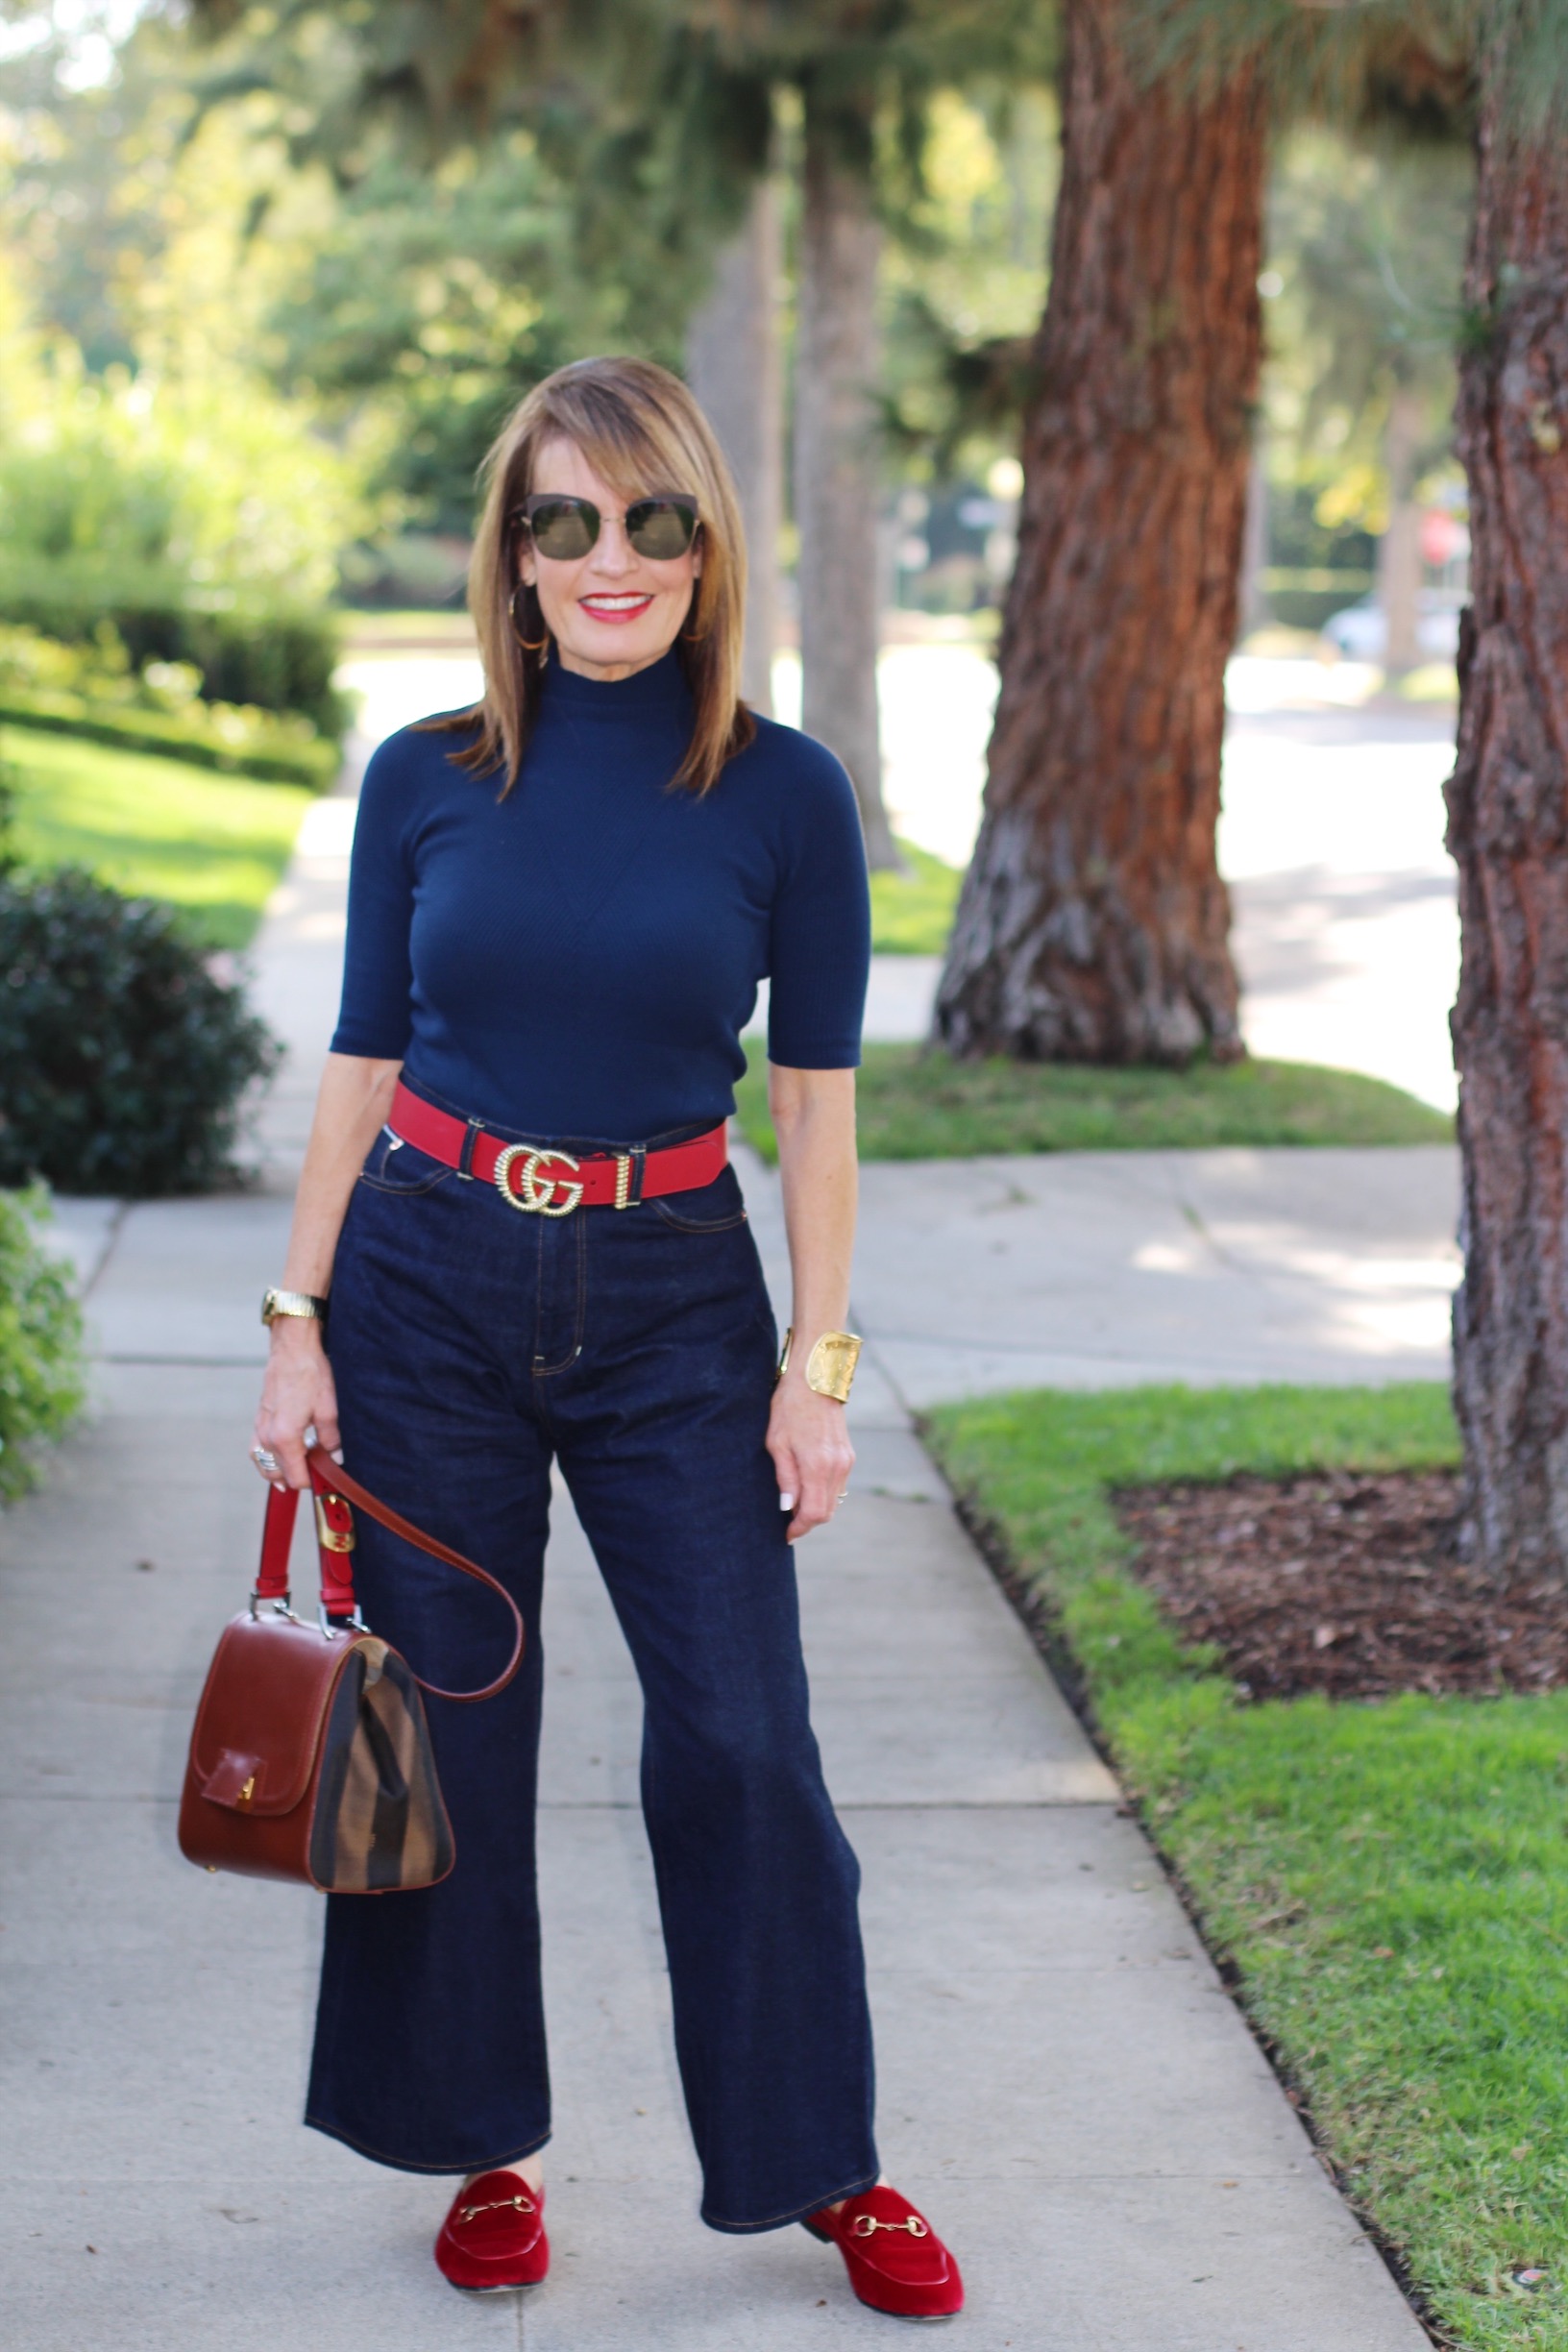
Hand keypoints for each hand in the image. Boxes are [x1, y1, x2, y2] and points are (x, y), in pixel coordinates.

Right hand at [253, 1320, 340, 1488]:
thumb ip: (330, 1440)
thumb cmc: (310, 1374)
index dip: (312, 1481)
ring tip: (302, 1466)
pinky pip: (258, 1451)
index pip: (295, 1477)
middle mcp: (267, 1437)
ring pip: (265, 1465)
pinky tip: (285, 1454)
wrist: (292, 1349)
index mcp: (284, 1437)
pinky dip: (269, 1459)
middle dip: (298, 1477)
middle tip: (318, 1470)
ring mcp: (259, 1428)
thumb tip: (335, 1459)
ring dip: (281, 1471)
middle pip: (278, 1474)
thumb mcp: (328, 1410)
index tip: (326, 1476)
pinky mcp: (259, 1420)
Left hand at [766, 1372, 853, 1542]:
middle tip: (788, 1523)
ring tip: (795, 1505)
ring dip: (816, 1508)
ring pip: (834, 1500)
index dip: (800, 1528)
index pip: (814, 1513)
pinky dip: (823, 1493)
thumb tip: (788, 1508)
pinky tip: (807, 1486)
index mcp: (817, 1466)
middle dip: (808, 1521)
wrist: (815, 1379)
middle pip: (827, 1512)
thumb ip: (785, 1478)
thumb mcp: (777, 1443)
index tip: (786, 1534)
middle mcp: (837, 1467)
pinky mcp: (848, 1455)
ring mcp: (846, 1461)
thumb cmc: (789, 1408)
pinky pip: (838, 1485)